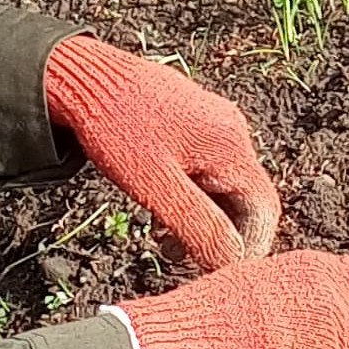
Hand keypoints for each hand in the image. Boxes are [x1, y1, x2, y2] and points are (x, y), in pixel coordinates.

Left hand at [45, 36, 277, 271]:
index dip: (248, 247)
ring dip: (203, 217)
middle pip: (246, 198)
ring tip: (163, 238)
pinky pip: (208, 168)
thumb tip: (231, 262)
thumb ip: (198, 226)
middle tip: (181, 258)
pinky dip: (192, 194)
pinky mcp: (196, 121)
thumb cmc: (114, 127)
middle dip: (221, 234)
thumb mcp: (155, 186)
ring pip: (224, 185)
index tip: (217, 272)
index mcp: (231, 146)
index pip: (264, 209)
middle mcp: (233, 131)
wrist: (84, 76)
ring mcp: (216, 123)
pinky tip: (162, 206)